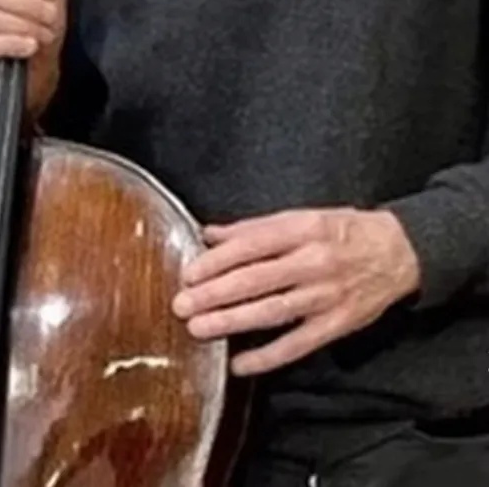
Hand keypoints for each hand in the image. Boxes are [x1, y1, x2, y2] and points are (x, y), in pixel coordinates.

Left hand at [172, 207, 420, 377]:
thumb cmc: (341, 231)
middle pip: (256, 280)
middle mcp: (312, 263)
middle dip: (215, 294)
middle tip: (181, 305)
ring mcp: (325, 296)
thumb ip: (253, 228)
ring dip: (232, 322)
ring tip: (199, 329)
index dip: (217, 261)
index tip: (189, 273)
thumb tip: (209, 234)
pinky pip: (298, 344)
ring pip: (272, 312)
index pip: (250, 246)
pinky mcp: (337, 325)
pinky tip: (240, 364)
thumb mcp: (300, 217)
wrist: (399, 252)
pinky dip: (268, 356)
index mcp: (300, 230)